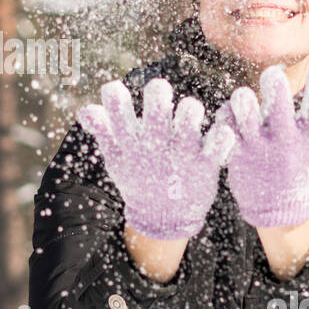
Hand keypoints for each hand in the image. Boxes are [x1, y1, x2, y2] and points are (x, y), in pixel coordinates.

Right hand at [77, 77, 235, 240]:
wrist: (163, 219)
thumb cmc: (138, 179)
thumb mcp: (117, 159)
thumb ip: (104, 131)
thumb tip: (86, 109)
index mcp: (132, 143)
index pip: (116, 112)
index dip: (115, 96)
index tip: (117, 91)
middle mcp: (154, 148)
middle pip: (156, 113)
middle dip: (157, 96)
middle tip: (159, 90)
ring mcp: (180, 157)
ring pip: (188, 126)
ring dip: (190, 112)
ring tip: (190, 110)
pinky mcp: (204, 166)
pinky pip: (217, 147)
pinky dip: (221, 138)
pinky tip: (222, 130)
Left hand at [214, 64, 308, 227]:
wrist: (280, 209)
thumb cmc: (307, 173)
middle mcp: (285, 141)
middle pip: (280, 110)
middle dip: (277, 89)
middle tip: (273, 73)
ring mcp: (260, 147)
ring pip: (247, 119)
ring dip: (244, 103)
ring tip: (243, 94)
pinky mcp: (238, 153)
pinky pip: (227, 129)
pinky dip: (225, 116)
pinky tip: (228, 109)